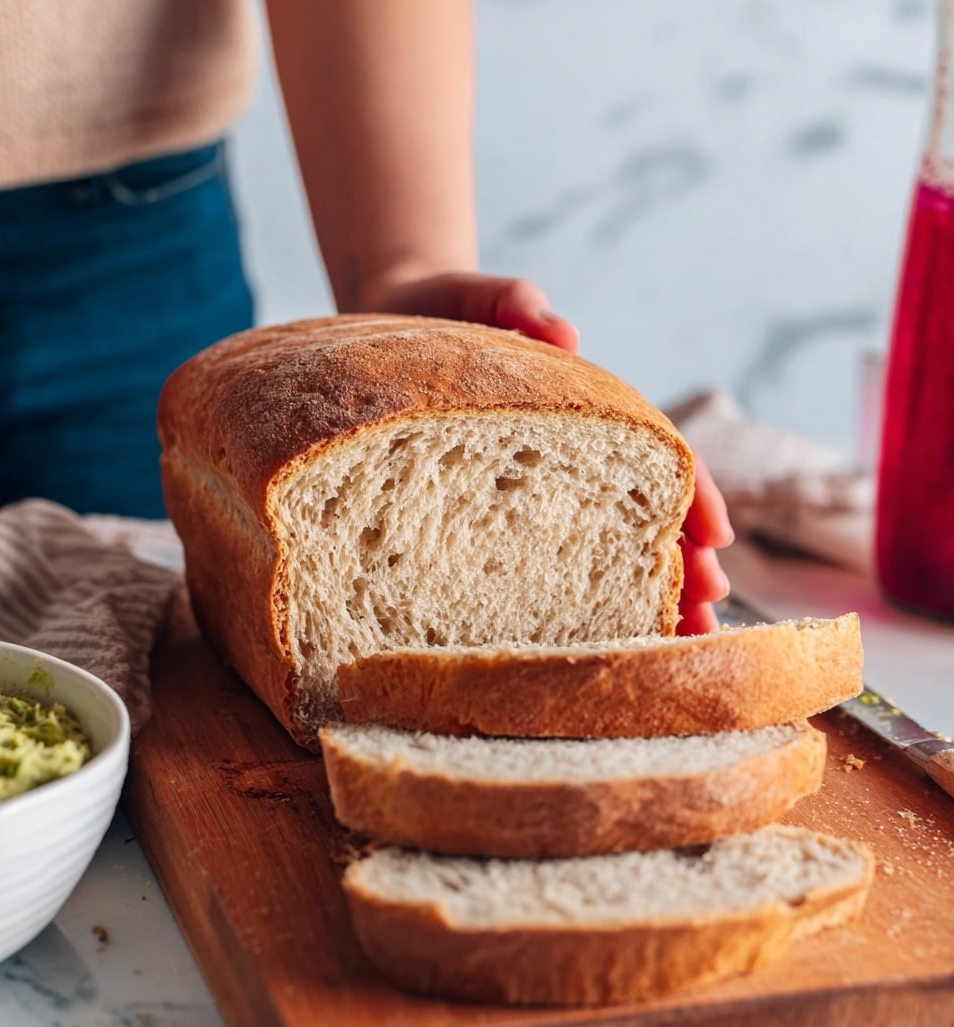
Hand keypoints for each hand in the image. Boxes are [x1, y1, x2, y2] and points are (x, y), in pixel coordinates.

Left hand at [364, 269, 731, 635]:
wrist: (394, 318)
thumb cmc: (449, 307)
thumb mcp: (484, 298)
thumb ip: (520, 307)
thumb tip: (562, 332)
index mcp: (588, 407)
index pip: (656, 455)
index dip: (691, 494)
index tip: (716, 537)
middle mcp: (572, 455)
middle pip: (640, 513)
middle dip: (678, 562)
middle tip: (704, 613)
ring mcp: (536, 488)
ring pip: (597, 546)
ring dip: (635, 594)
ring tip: (666, 644)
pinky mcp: (493, 510)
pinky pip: (534, 560)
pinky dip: (567, 600)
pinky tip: (582, 641)